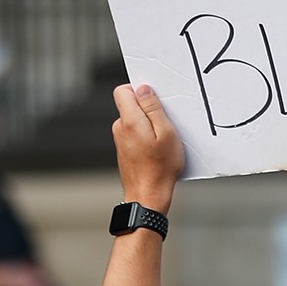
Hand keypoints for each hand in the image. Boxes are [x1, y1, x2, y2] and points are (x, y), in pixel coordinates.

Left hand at [111, 83, 183, 213]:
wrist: (148, 196)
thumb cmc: (160, 169)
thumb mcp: (166, 133)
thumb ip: (153, 108)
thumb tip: (143, 89)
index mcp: (129, 120)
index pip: (123, 90)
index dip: (139, 89)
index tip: (155, 99)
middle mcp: (120, 128)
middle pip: (130, 104)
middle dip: (147, 108)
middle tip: (165, 122)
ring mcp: (120, 139)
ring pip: (134, 119)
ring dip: (148, 124)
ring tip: (163, 139)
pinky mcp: (124, 149)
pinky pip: (134, 133)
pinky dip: (146, 135)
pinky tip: (157, 148)